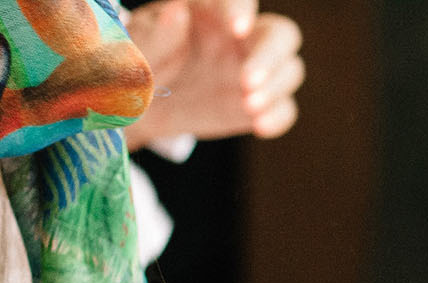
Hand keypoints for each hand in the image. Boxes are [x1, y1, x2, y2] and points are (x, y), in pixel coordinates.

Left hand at [125, 0, 304, 146]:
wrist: (140, 106)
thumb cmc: (138, 65)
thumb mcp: (137, 49)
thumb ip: (156, 34)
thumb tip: (177, 12)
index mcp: (211, 10)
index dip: (241, 9)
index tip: (236, 29)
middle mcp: (241, 37)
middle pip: (282, 34)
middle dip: (271, 57)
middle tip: (249, 82)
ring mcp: (254, 71)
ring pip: (290, 70)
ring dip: (276, 89)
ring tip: (249, 105)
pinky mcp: (258, 103)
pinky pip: (284, 108)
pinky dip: (277, 118)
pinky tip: (259, 126)